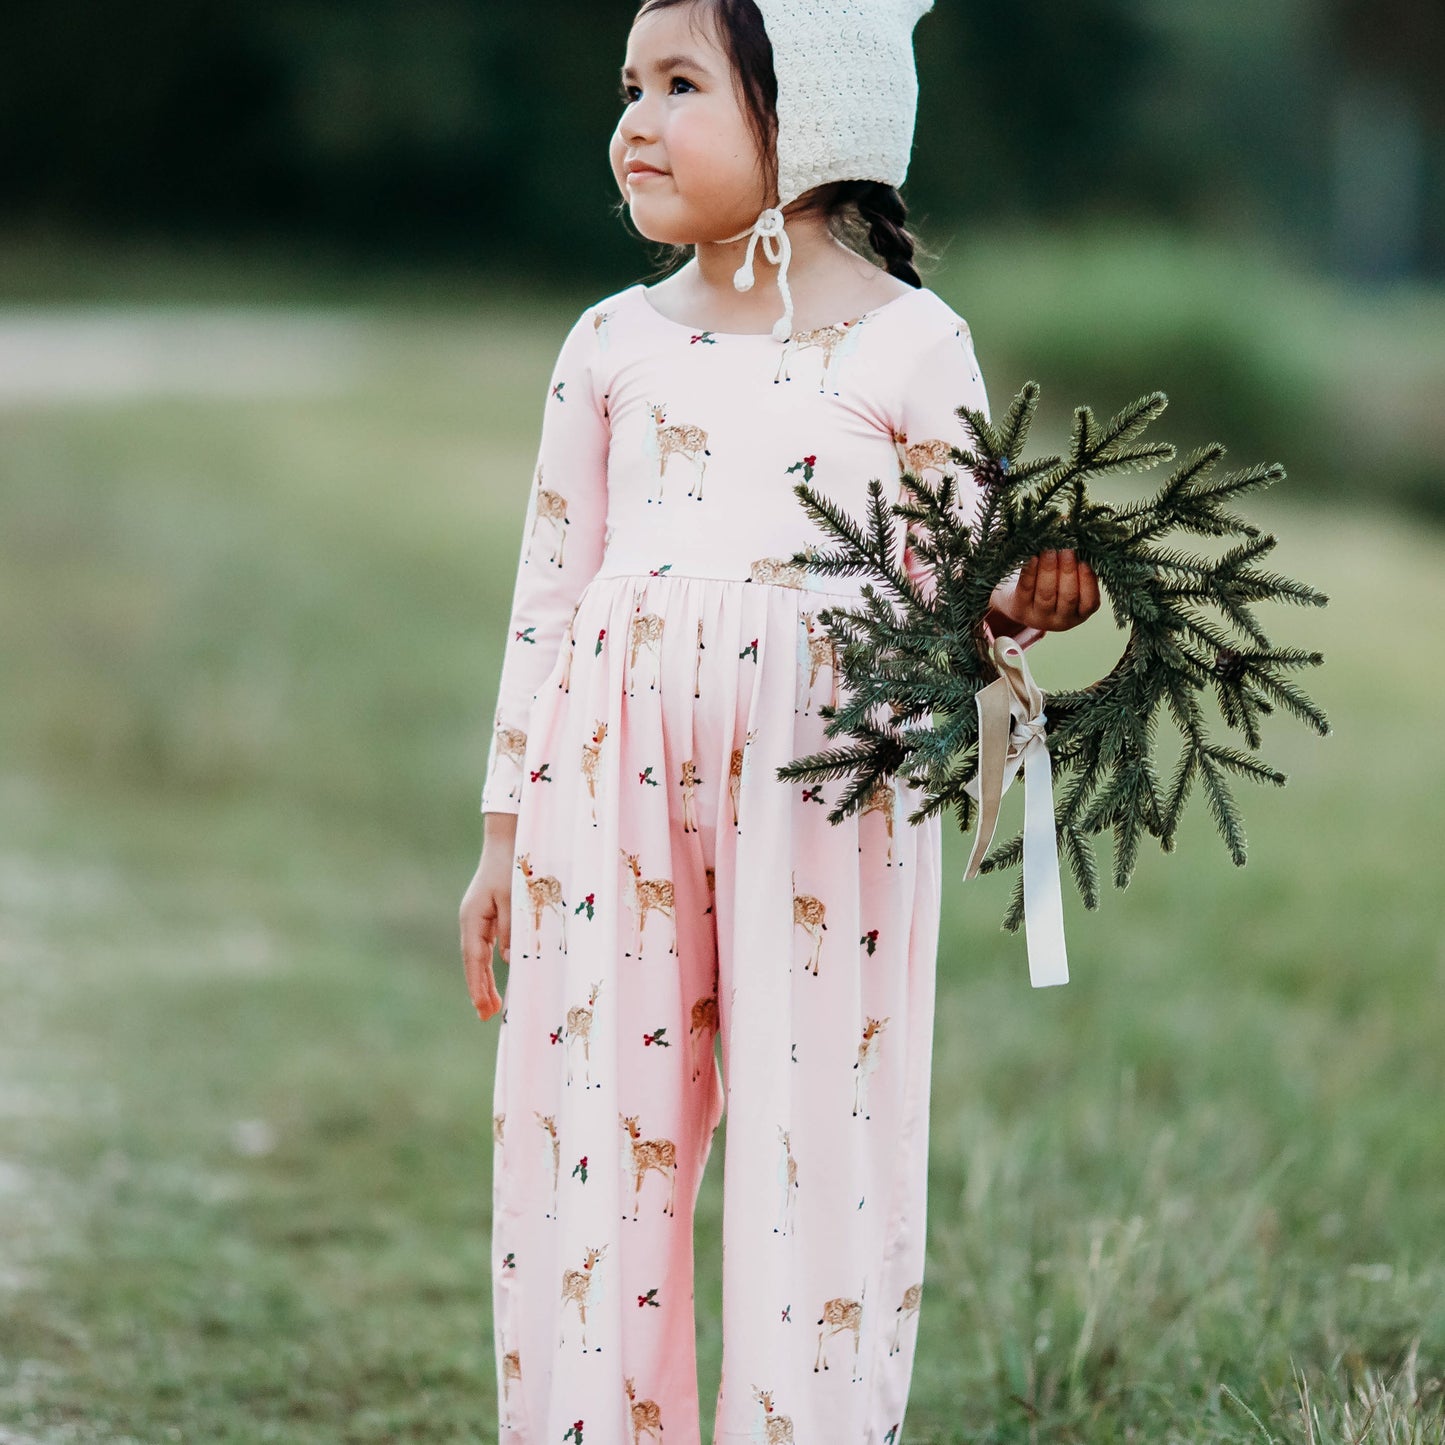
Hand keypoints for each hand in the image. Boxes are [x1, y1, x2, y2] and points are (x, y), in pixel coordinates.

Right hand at [460, 819, 514, 1021]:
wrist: (508, 841)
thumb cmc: (512, 868)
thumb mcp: (514, 899)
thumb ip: (511, 929)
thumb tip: (507, 960)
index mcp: (473, 917)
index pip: (474, 958)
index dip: (478, 985)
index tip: (483, 1007)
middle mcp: (471, 920)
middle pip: (474, 961)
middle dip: (480, 989)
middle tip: (486, 1016)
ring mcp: (478, 918)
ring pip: (479, 956)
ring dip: (484, 980)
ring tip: (491, 1006)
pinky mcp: (488, 915)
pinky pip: (486, 946)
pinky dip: (489, 965)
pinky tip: (495, 979)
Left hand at [991, 548, 1100, 632]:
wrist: (1019, 601)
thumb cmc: (1053, 586)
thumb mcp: (1070, 584)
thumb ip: (1079, 571)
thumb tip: (1084, 547)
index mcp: (1079, 614)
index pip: (1089, 602)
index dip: (1088, 582)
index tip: (1085, 562)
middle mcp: (1060, 621)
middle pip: (1067, 596)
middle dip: (1068, 571)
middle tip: (1067, 550)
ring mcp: (1038, 617)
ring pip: (1046, 593)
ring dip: (1049, 569)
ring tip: (1050, 550)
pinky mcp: (1019, 610)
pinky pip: (1026, 588)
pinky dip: (1030, 571)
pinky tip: (1033, 557)